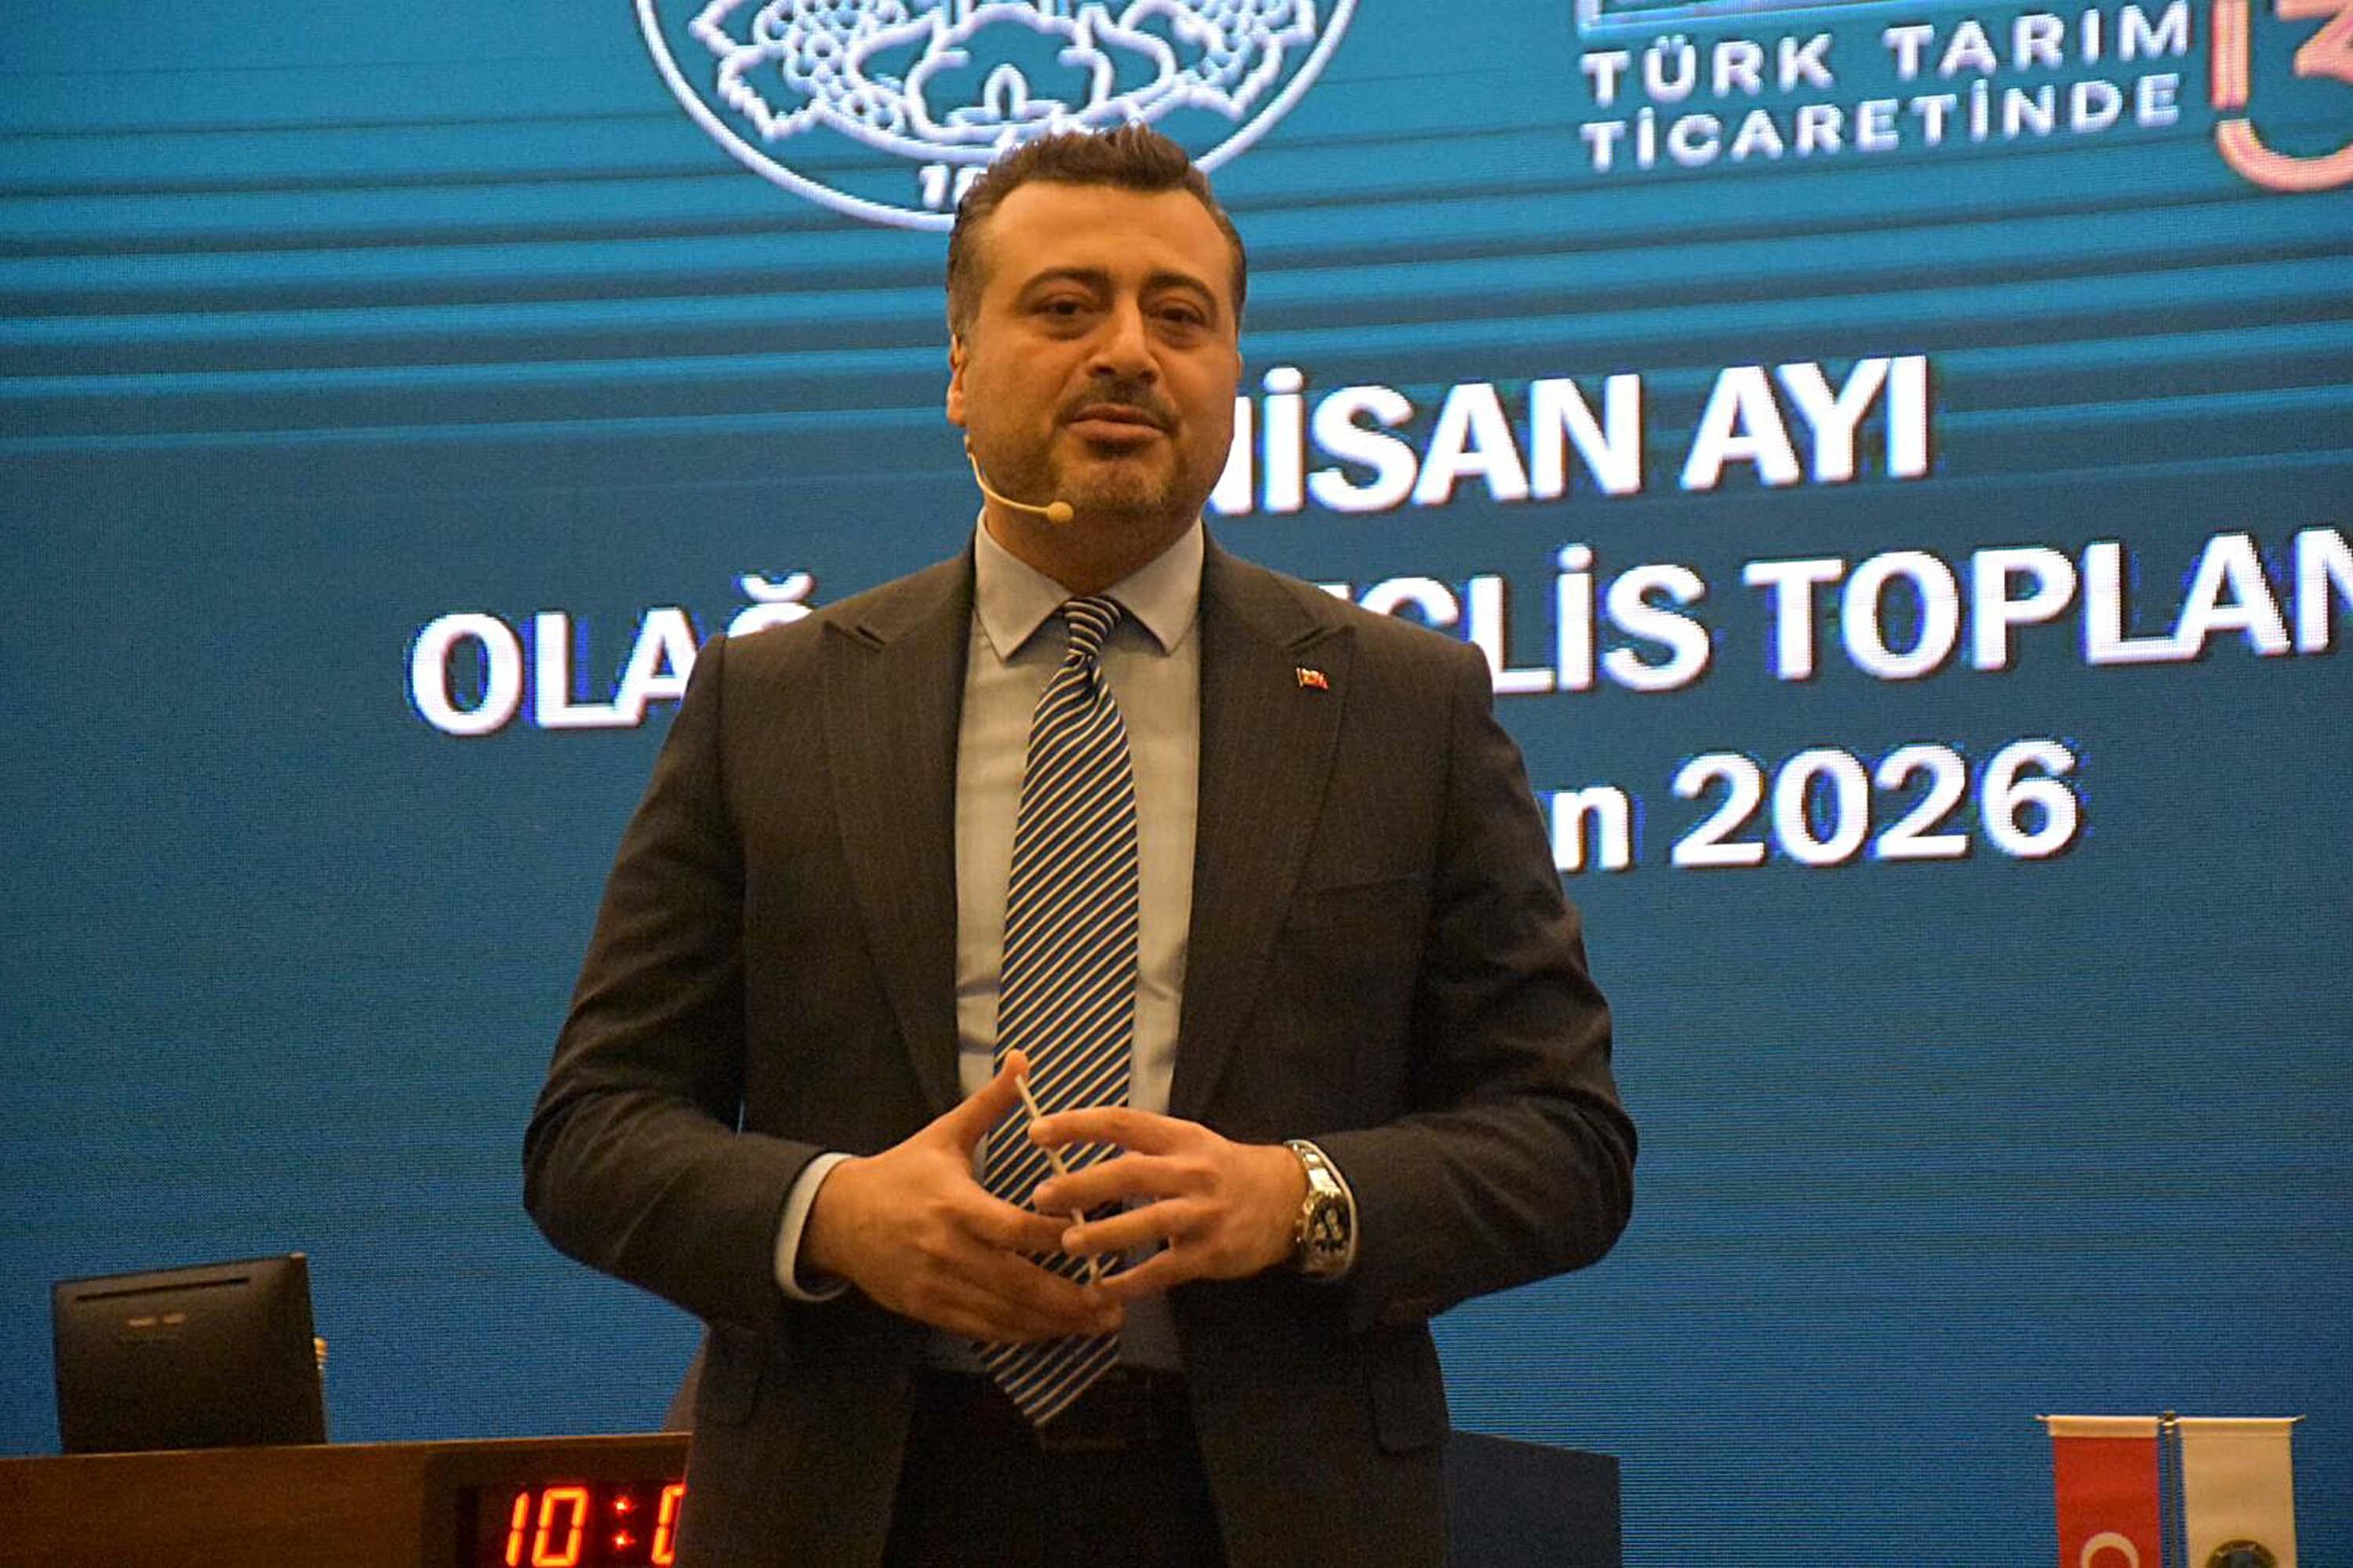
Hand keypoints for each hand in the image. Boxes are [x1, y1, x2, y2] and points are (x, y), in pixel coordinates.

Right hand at [801, 1051, 1124, 1342]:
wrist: (836, 1218)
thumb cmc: (901, 1172)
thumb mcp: (944, 1134)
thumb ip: (990, 1104)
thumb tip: (1023, 1058)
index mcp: (956, 1204)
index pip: (1017, 1229)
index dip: (1060, 1238)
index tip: (1100, 1238)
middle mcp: (948, 1250)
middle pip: (1018, 1283)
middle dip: (1070, 1299)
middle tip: (1113, 1305)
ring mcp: (937, 1285)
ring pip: (1005, 1315)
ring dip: (1054, 1325)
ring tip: (1097, 1323)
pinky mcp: (928, 1310)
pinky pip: (982, 1331)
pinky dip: (1020, 1334)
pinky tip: (1052, 1332)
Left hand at [1026, 1108, 1308, 1302]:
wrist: (1289, 1201)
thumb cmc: (1224, 1171)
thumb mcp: (1190, 1144)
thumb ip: (1142, 1147)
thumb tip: (1078, 1146)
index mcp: (1179, 1138)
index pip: (1123, 1123)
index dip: (1078, 1126)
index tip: (1037, 1132)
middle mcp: (1191, 1171)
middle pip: (1130, 1172)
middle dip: (1082, 1185)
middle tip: (1042, 1197)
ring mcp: (1202, 1213)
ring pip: (1147, 1221)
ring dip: (1104, 1233)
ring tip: (1068, 1243)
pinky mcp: (1210, 1253)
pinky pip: (1164, 1270)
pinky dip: (1131, 1281)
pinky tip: (1101, 1289)